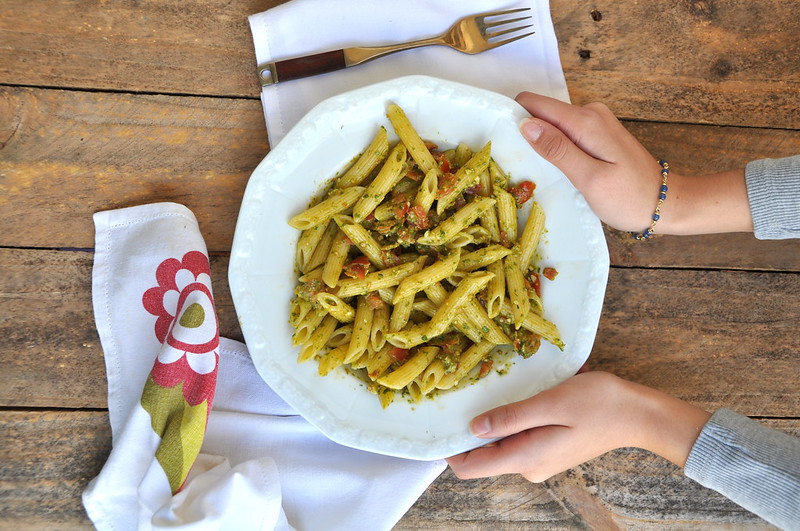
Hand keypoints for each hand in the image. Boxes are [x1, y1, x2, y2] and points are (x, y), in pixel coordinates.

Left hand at [446, 372, 711, 482]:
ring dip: (491, 423)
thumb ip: (511, 418)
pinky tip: (515, 398)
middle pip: (483, 456)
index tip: (438, 424)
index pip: (471, 468)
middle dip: (470, 430)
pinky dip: (509, 421)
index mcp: (526, 458)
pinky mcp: (549, 449)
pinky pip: (517, 439)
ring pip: (500, 445)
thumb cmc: (599, 404)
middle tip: (462, 396)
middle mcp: (529, 466)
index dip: (450, 450)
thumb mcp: (550, 404)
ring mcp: (540, 460)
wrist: (638, 415)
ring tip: (489, 391)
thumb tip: (474, 428)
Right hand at [514, 92, 752, 234]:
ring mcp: (596, 122)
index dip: (514, 118)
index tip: (504, 143)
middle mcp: (590, 113)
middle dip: (527, 133)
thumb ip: (557, 150)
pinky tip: (560, 169)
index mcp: (585, 121)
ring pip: (553, 123)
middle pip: (542, 112)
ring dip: (541, 142)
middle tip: (525, 167)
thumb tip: (525, 124)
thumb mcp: (589, 178)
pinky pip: (566, 132)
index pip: (534, 103)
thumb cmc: (627, 198)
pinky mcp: (598, 133)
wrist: (665, 203)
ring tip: (542, 172)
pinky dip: (556, 147)